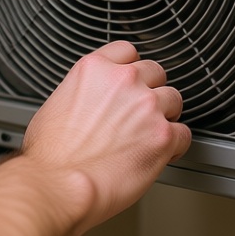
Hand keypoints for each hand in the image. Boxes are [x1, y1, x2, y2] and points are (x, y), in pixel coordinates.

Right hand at [19, 42, 192, 232]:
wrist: (58, 184)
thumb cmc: (50, 155)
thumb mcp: (55, 105)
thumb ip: (81, 94)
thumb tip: (87, 104)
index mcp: (95, 69)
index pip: (127, 51)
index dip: (131, 68)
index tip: (131, 81)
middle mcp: (124, 81)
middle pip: (155, 72)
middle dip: (150, 91)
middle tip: (140, 113)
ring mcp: (146, 107)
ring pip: (174, 99)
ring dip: (165, 115)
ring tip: (151, 135)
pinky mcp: (163, 136)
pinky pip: (184, 133)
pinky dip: (177, 145)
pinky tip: (165, 153)